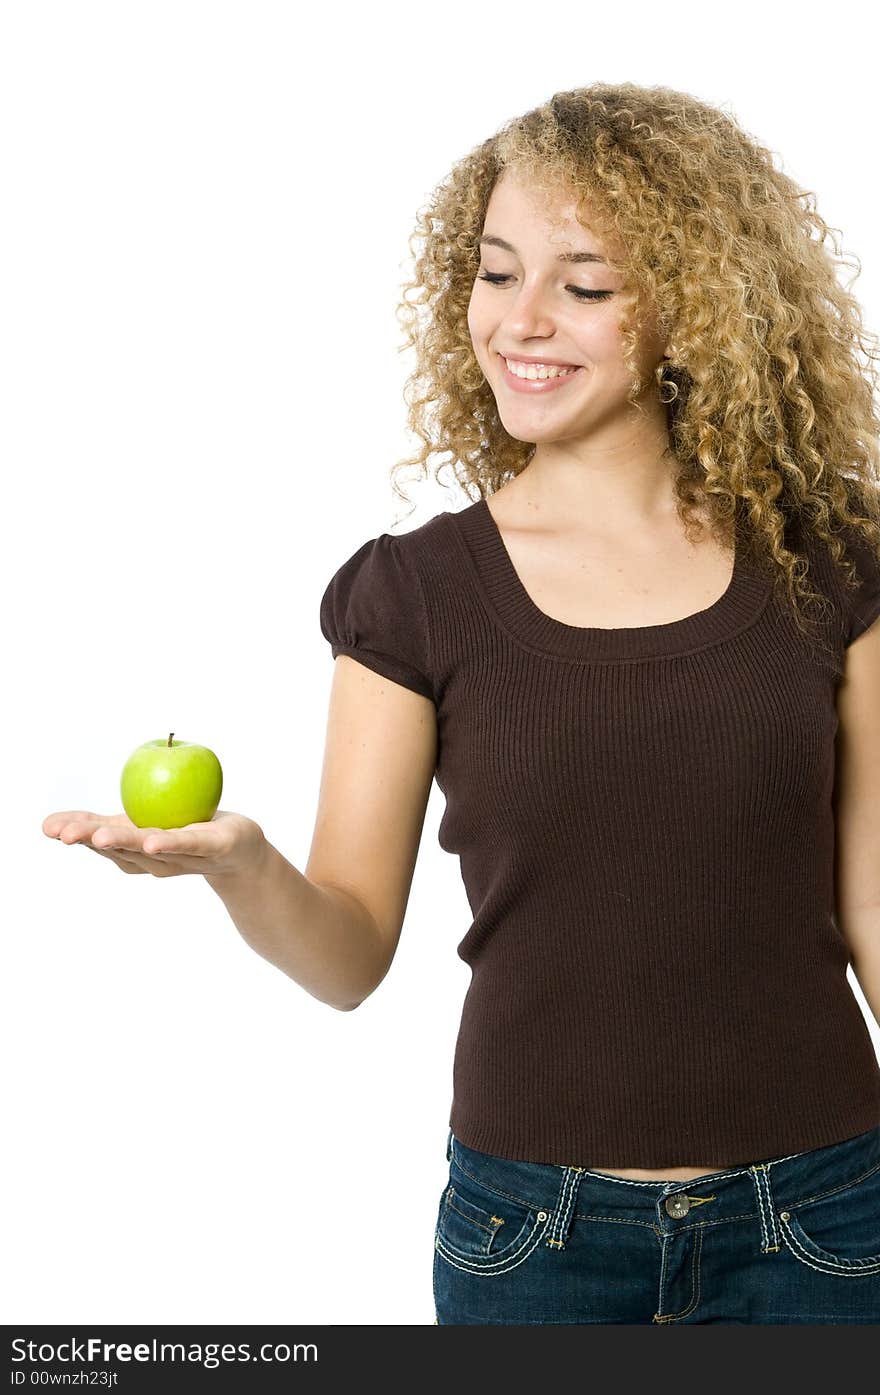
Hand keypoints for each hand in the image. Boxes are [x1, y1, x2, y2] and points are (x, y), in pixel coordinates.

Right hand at [40, 809, 265, 878]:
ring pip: (148, 850)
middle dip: (88, 839)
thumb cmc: (191, 830)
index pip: (99, 838)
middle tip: (63, 834)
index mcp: (136, 847)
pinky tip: (152, 842)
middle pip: (118, 849)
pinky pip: (188, 845)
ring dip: (122, 842)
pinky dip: (169, 844)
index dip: (74, 832)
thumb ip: (117, 817)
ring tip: (98, 836)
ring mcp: (182, 857)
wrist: (242, 853)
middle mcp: (154, 859)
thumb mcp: (149, 820)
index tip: (47, 827)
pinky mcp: (212, 850)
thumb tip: (83, 800)